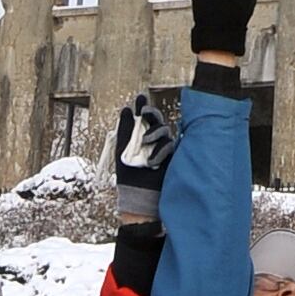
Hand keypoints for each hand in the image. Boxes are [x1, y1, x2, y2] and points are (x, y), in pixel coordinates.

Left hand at [116, 92, 179, 219]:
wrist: (139, 199)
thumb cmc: (129, 178)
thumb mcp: (122, 152)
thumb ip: (124, 131)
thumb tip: (125, 109)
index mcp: (140, 138)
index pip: (143, 119)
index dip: (143, 107)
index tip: (140, 97)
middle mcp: (153, 142)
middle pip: (157, 121)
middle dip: (151, 114)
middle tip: (144, 112)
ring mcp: (163, 149)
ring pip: (164, 132)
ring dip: (154, 133)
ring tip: (145, 142)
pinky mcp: (172, 158)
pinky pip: (169, 147)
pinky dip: (160, 151)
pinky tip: (152, 160)